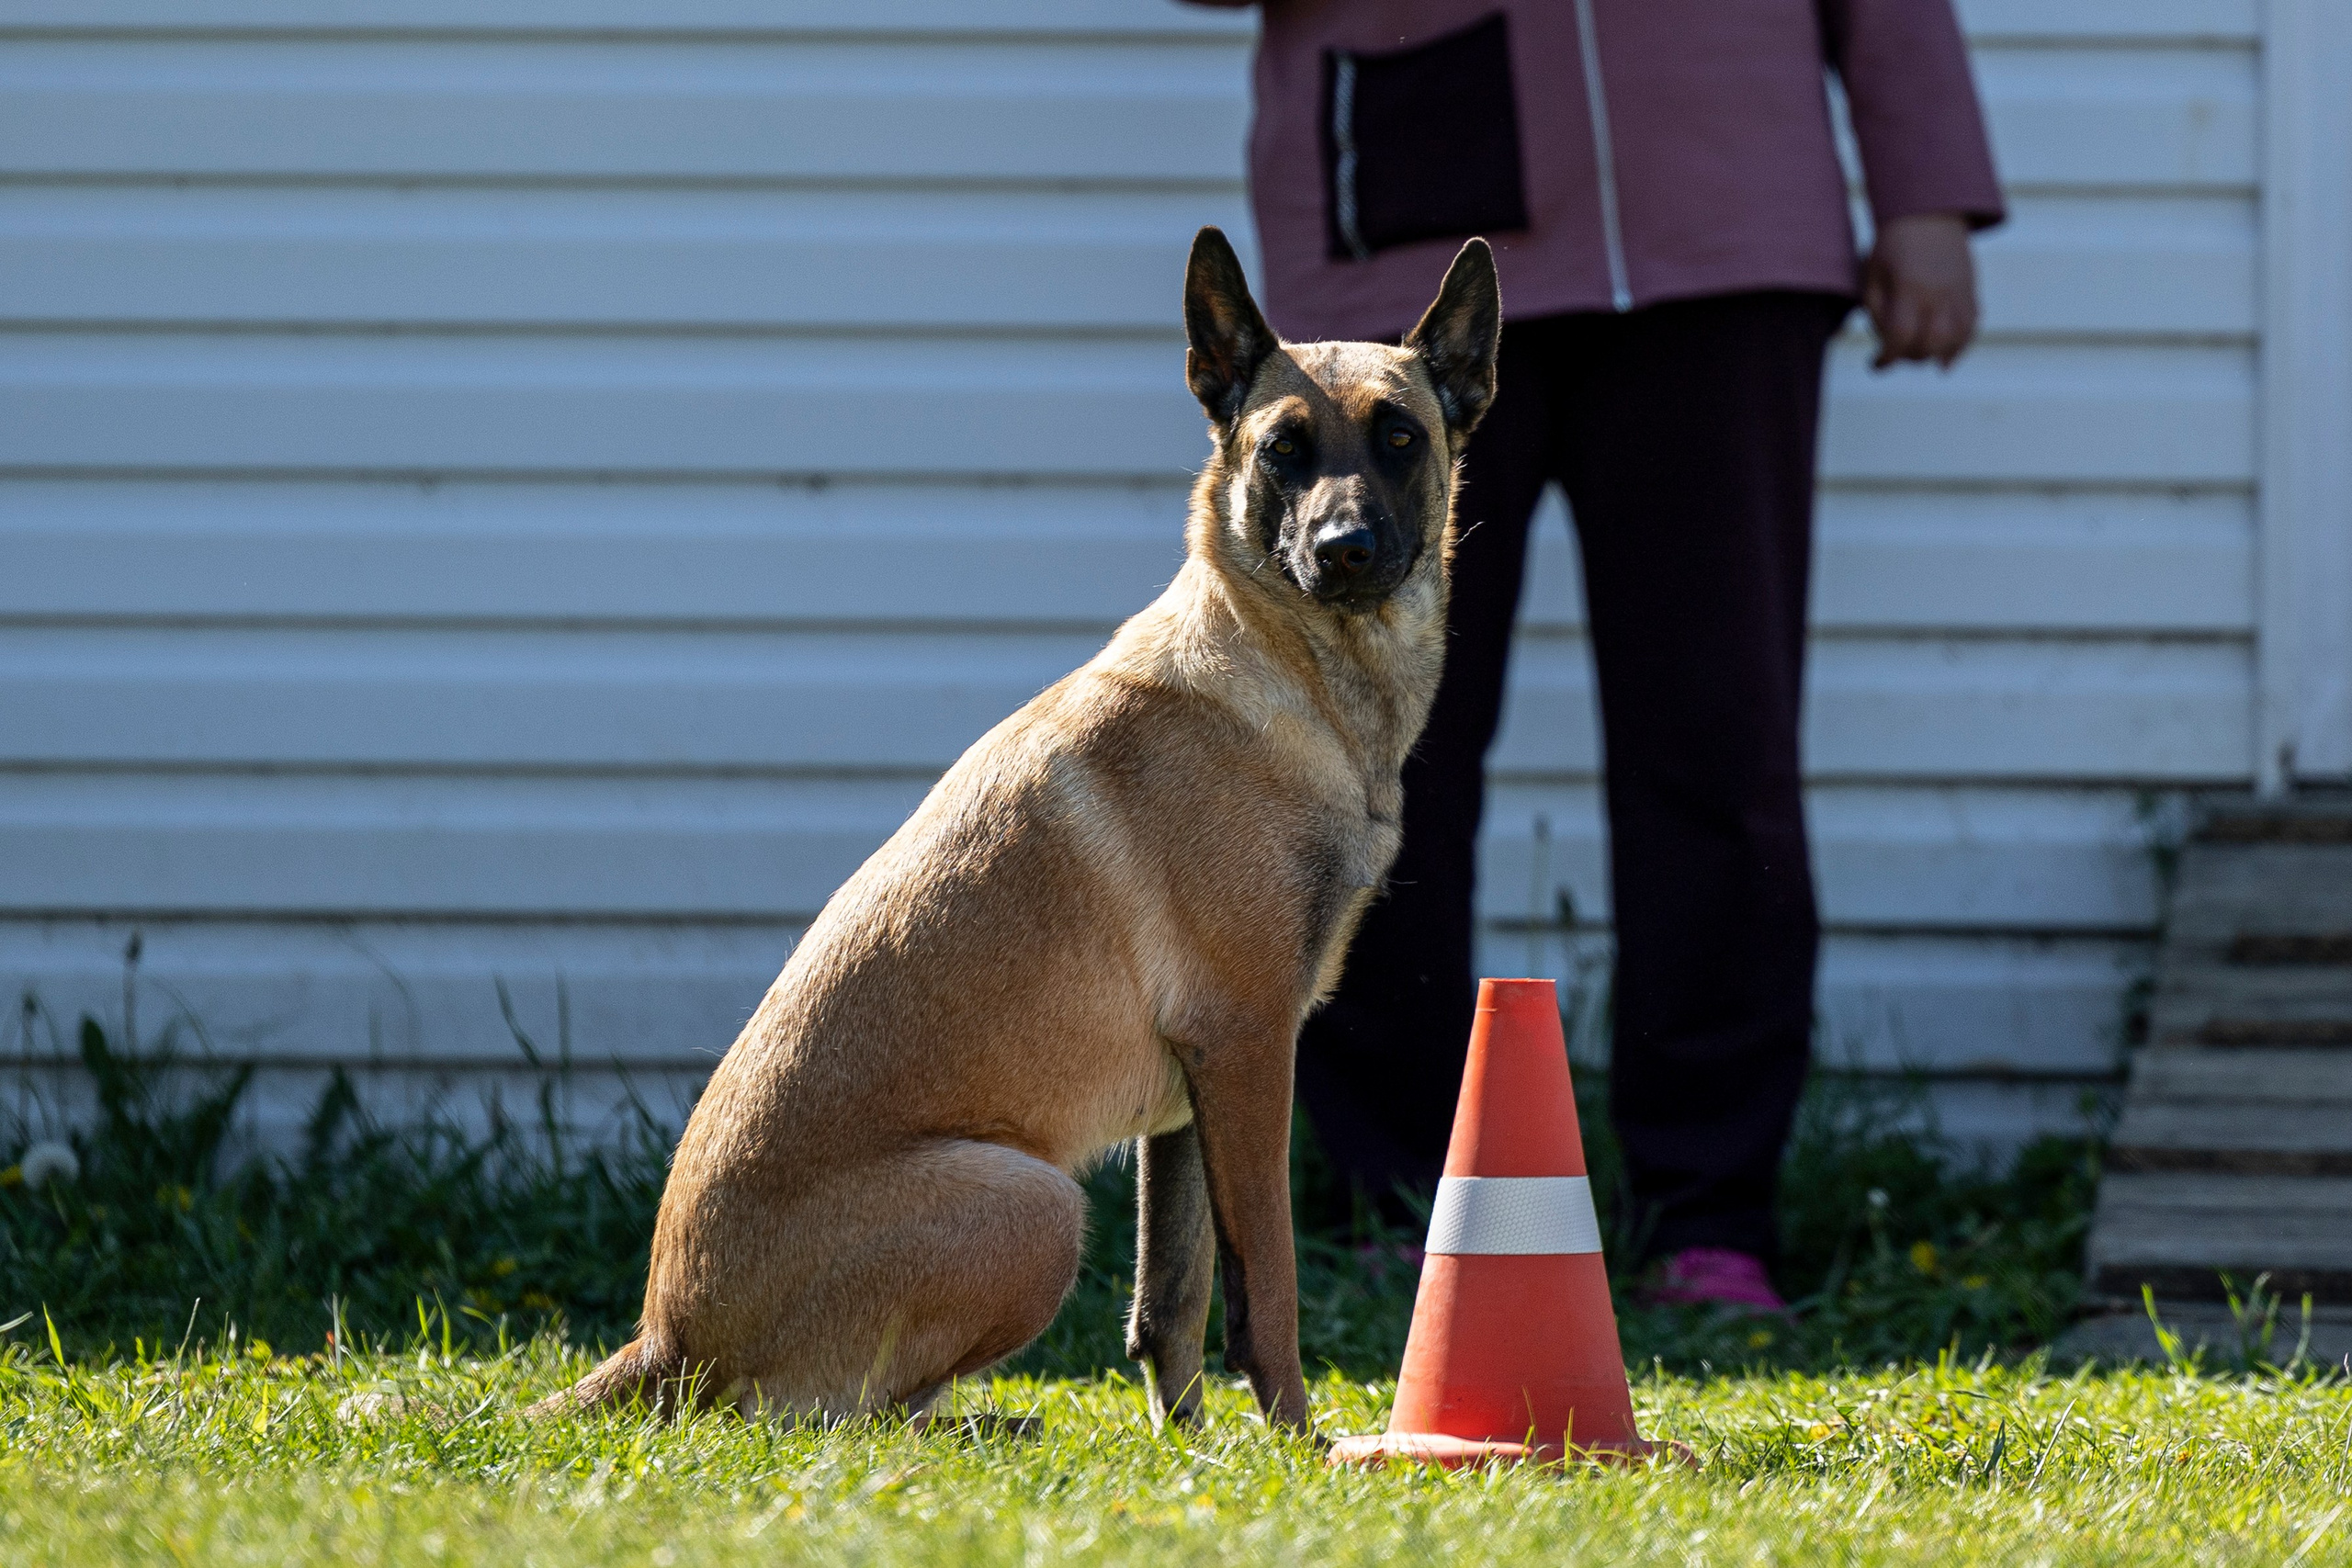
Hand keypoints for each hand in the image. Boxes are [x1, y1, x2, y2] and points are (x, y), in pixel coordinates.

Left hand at [1863, 213, 1977, 369]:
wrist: (1929, 214)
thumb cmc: (1892, 246)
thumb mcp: (1872, 275)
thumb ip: (1876, 311)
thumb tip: (1885, 343)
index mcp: (1909, 289)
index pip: (1900, 336)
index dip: (1887, 358)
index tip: (1876, 364)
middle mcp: (1938, 294)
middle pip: (1929, 344)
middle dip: (1908, 357)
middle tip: (1896, 352)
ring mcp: (1959, 294)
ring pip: (1955, 340)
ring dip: (1934, 355)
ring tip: (1920, 356)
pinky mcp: (1970, 291)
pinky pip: (1971, 327)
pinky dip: (1960, 347)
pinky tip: (1945, 360)